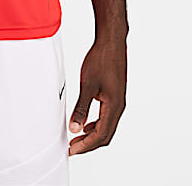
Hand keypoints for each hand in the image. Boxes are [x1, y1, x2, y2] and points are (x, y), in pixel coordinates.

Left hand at [67, 38, 126, 155]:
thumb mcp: (87, 85)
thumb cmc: (102, 59)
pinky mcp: (115, 95)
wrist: (112, 42)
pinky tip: (86, 123)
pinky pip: (107, 117)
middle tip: (72, 148)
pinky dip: (96, 124)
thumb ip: (81, 108)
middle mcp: (119, 107)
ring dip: (92, 135)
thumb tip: (75, 128)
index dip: (85, 146)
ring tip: (77, 138)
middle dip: (88, 144)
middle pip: (105, 135)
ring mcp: (118, 101)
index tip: (72, 150)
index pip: (101, 135)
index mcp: (114, 107)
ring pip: (107, 126)